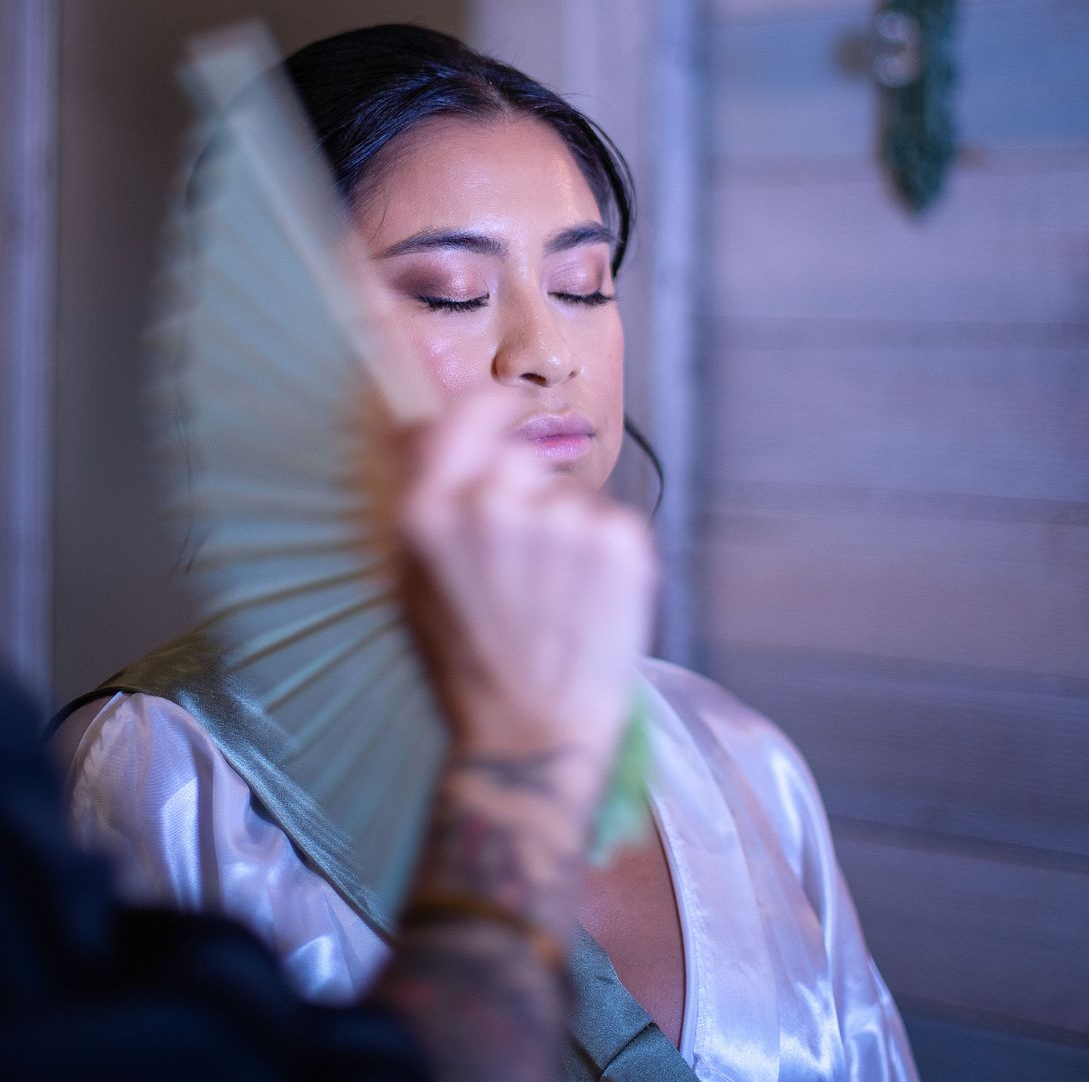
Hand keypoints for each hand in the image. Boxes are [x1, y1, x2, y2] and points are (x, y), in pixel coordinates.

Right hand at [397, 392, 655, 799]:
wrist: (530, 735)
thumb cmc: (465, 666)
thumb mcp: (412, 582)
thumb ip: (427, 500)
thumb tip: (432, 425)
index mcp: (429, 513)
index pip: (467, 412)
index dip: (491, 408)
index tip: (507, 412)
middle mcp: (492, 504)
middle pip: (519, 459)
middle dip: (524, 494)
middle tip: (524, 562)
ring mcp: (561, 521)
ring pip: (569, 496)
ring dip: (565, 531)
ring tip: (554, 599)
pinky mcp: (621, 542)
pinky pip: (612, 522)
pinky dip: (604, 556)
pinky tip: (586, 605)